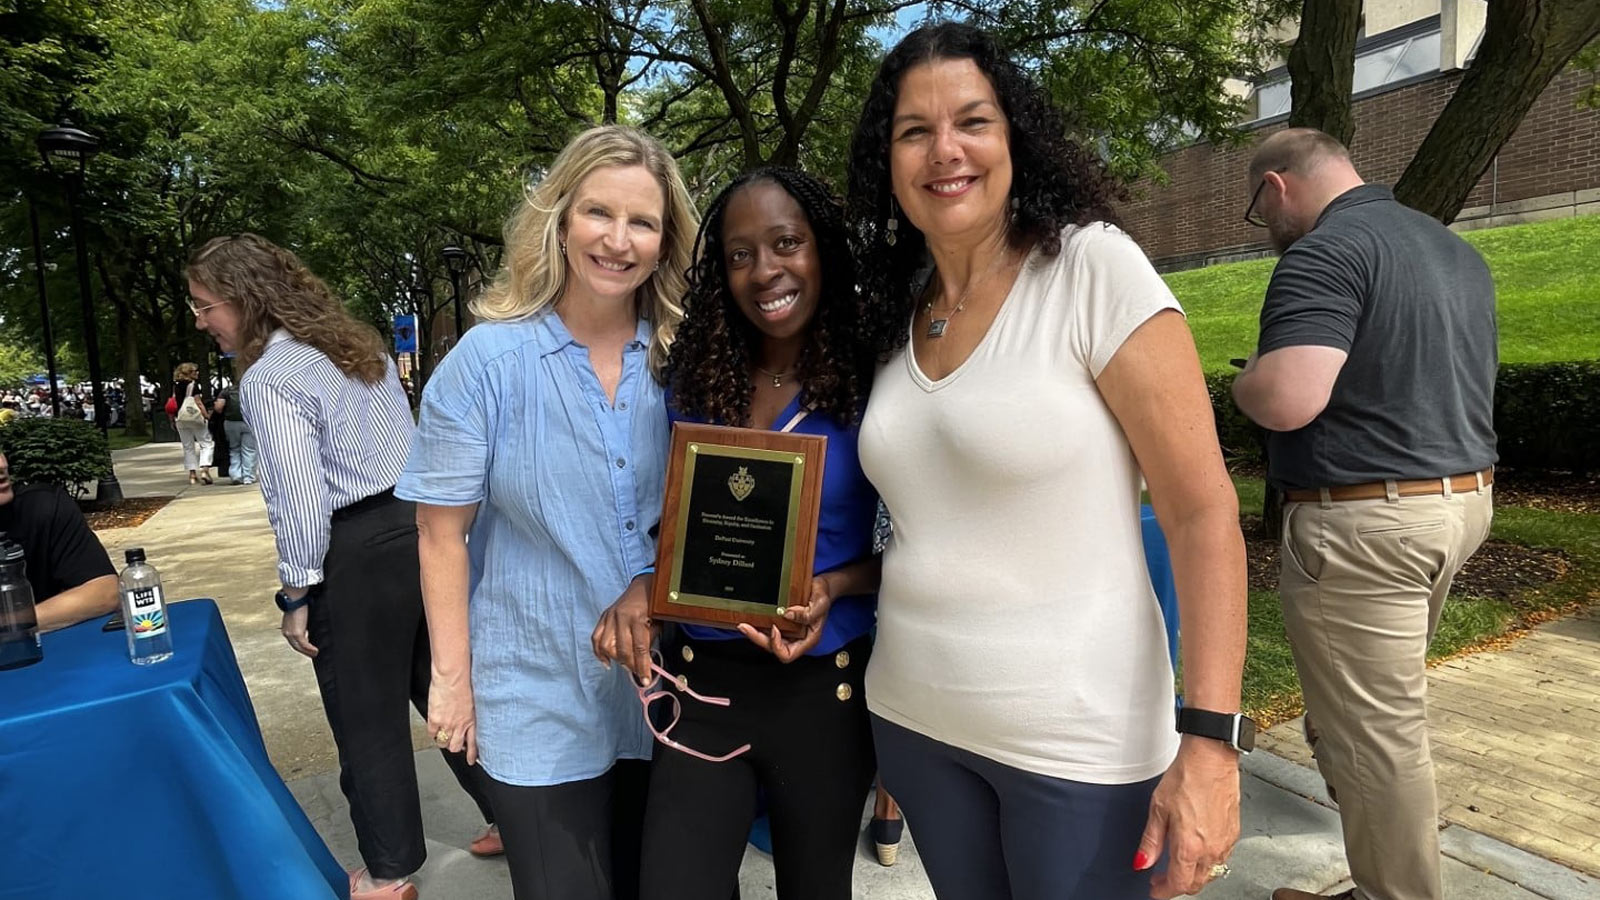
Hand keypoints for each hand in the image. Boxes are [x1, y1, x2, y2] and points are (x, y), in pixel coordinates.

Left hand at [280, 605, 317, 657]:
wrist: (294, 599)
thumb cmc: (297, 603)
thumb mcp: (298, 615)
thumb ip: (301, 622)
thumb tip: (306, 624)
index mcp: (286, 628)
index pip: (293, 641)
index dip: (300, 646)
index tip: (307, 649)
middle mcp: (287, 632)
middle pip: (295, 646)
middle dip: (304, 652)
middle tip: (312, 655)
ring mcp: (291, 634)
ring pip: (299, 647)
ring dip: (308, 652)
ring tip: (315, 654)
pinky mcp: (297, 633)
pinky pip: (304, 644)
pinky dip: (310, 649)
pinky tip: (316, 650)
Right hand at [427, 668, 478, 764]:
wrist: (453, 675)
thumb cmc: (465, 682)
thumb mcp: (474, 700)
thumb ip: (471, 712)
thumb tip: (467, 717)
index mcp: (472, 720)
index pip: (474, 743)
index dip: (472, 754)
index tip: (471, 760)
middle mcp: (460, 725)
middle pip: (456, 746)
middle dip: (455, 747)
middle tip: (453, 744)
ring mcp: (447, 724)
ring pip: (444, 743)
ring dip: (443, 740)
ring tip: (443, 734)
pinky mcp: (435, 720)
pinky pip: (432, 734)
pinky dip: (433, 733)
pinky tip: (434, 728)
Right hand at [592, 575, 656, 681]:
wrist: (644, 584)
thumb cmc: (653, 604)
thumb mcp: (657, 621)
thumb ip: (649, 641)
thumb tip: (646, 663)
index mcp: (637, 617)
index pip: (639, 648)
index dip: (642, 666)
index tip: (646, 680)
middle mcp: (621, 617)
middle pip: (621, 650)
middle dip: (630, 665)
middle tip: (638, 673)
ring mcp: (610, 616)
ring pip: (605, 646)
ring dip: (615, 659)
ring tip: (626, 664)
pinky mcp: (604, 616)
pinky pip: (596, 638)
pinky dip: (599, 652)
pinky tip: (606, 662)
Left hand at [738, 574, 834, 662]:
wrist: (820, 586)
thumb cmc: (823, 597)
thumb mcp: (820, 603)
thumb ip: (806, 613)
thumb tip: (787, 615)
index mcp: (807, 640)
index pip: (788, 654)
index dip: (777, 645)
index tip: (774, 629)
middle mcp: (796, 639)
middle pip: (773, 648)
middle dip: (758, 638)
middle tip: (745, 627)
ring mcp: (788, 632)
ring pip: (768, 640)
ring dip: (755, 633)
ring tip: (743, 624)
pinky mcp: (781, 623)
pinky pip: (767, 628)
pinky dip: (758, 625)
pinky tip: (750, 618)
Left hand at [1134, 736, 1240, 897]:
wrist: (1212, 758)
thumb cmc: (1187, 776)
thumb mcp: (1158, 809)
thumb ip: (1151, 841)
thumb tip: (1142, 862)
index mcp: (1190, 846)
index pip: (1178, 883)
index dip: (1163, 891)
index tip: (1155, 890)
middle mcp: (1211, 848)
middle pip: (1195, 883)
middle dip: (1177, 885)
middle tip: (1161, 878)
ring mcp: (1225, 842)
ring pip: (1210, 873)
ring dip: (1193, 875)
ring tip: (1178, 864)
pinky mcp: (1234, 832)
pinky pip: (1221, 858)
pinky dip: (1207, 861)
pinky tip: (1197, 850)